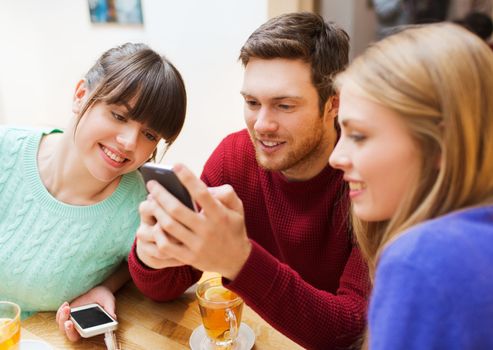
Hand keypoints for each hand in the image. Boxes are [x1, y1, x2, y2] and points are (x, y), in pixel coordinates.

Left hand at [55, 285, 115, 341]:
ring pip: (63, 327)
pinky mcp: (69, 314)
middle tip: (68, 321)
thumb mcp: (109, 302)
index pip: (82, 335)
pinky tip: (66, 304)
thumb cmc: (104, 298)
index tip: (72, 324)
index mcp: (91, 327)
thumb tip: (114, 317)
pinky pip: (60, 318)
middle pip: (70, 334)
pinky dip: (60, 312)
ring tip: (67, 307)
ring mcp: (74, 320)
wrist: (98, 290)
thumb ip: (110, 309)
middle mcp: (81, 326)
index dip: (75, 332)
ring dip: (62, 319)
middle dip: (67, 329)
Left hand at [139, 164, 251, 279]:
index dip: (188, 178)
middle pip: (177, 209)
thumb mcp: (238, 209)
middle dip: (161, 194)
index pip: (201, 193)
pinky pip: (166, 246)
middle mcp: (208, 230)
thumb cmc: (233, 228)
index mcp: (220, 215)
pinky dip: (158, 233)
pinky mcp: (189, 258)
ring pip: (169, 226)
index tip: (176, 165)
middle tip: (152, 183)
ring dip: (157, 211)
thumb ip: (226, 193)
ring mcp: (197, 245)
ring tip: (150, 200)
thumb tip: (207, 187)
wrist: (236, 261)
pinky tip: (155, 223)